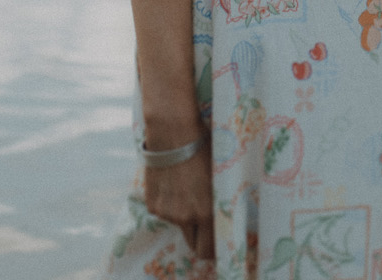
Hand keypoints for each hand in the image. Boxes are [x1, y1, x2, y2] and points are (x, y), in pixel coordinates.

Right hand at [141, 144, 214, 262]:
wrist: (174, 133)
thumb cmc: (205, 149)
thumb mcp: (220, 176)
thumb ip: (221, 201)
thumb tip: (228, 214)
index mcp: (207, 212)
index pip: (210, 249)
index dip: (214, 248)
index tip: (218, 241)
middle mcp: (186, 217)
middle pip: (194, 244)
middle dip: (201, 239)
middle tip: (206, 224)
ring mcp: (167, 212)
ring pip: (180, 223)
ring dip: (185, 214)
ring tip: (189, 188)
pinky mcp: (153, 205)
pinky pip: (165, 211)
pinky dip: (170, 203)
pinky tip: (175, 182)